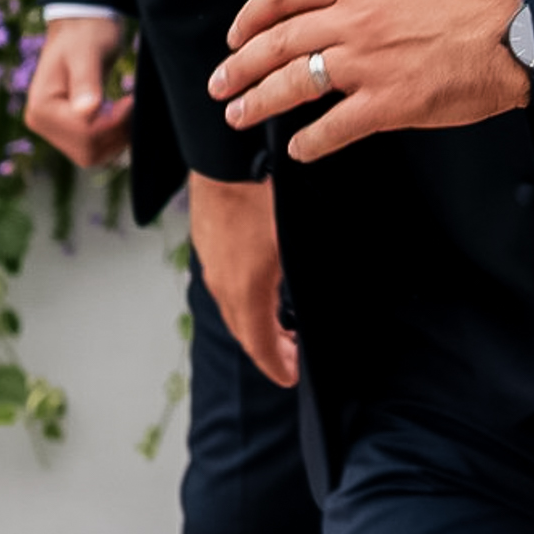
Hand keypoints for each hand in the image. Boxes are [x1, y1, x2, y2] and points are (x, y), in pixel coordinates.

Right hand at [22, 13, 135, 167]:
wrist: (84, 29)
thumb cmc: (87, 35)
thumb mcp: (88, 53)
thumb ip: (87, 81)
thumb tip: (87, 111)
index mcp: (40, 107)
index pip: (84, 134)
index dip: (115, 122)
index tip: (132, 99)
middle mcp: (40, 123)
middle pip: (88, 150)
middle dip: (116, 132)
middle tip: (133, 104)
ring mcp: (52, 129)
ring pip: (93, 155)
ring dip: (118, 138)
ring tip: (129, 108)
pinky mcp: (67, 131)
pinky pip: (95, 149)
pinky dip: (114, 139)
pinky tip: (123, 115)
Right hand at [187, 172, 297, 388]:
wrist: (226, 155)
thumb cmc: (270, 193)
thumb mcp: (298, 238)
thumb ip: (310, 273)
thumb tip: (327, 296)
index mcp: (246, 289)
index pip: (258, 343)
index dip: (275, 365)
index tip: (291, 378)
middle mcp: (222, 283)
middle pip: (244, 331)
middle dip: (268, 349)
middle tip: (292, 357)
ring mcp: (210, 263)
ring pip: (233, 308)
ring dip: (256, 324)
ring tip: (281, 328)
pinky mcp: (206, 243)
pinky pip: (225, 285)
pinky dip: (244, 300)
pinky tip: (262, 290)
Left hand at [212, 0, 527, 162]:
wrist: (518, 39)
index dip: (252, 14)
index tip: (237, 35)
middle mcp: (355, 24)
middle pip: (277, 43)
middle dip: (239, 66)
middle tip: (221, 83)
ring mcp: (369, 65)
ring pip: (293, 84)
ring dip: (258, 103)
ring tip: (238, 115)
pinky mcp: (389, 104)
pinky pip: (334, 127)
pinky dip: (310, 142)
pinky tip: (298, 149)